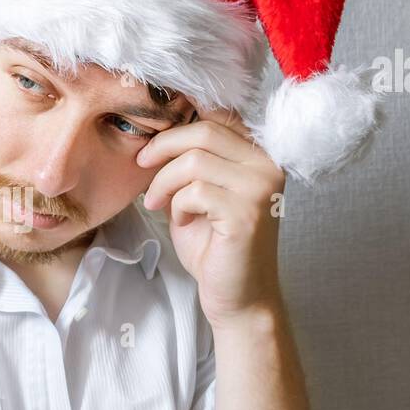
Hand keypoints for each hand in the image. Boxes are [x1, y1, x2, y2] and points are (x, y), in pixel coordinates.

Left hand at [135, 106, 287, 328]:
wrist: (237, 296)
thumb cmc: (215, 246)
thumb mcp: (197, 193)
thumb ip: (188, 162)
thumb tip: (154, 131)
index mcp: (260, 154)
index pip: (219, 114)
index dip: (179, 122)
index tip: (152, 141)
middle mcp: (268, 164)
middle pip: (204, 131)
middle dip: (163, 146)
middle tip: (141, 165)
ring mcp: (261, 187)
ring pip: (195, 160)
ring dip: (165, 181)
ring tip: (157, 202)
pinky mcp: (247, 213)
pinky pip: (195, 191)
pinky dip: (177, 205)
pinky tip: (180, 220)